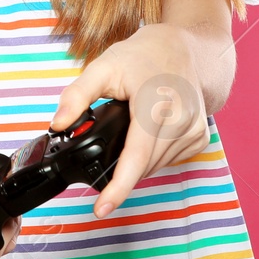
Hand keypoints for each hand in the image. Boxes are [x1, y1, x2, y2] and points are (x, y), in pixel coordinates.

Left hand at [47, 23, 211, 220]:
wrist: (188, 48)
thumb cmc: (145, 54)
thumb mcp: (104, 65)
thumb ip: (77, 96)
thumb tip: (57, 125)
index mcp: (156, 104)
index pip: (136, 156)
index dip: (117, 187)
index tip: (101, 210)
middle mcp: (181, 120)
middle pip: (141, 165)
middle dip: (118, 164)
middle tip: (108, 136)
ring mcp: (194, 131)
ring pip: (155, 166)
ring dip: (136, 160)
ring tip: (131, 127)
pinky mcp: (200, 138)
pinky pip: (168, 161)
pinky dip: (152, 155)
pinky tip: (148, 132)